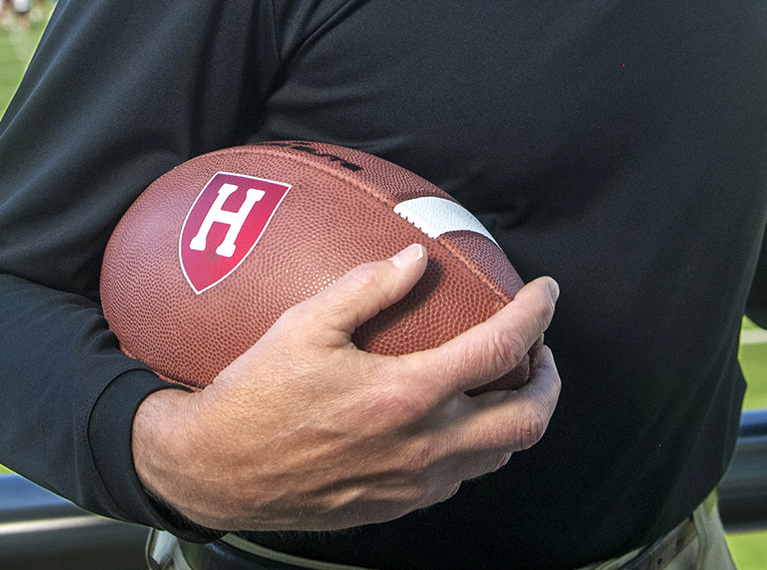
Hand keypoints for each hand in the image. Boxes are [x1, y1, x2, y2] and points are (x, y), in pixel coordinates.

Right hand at [131, 243, 561, 530]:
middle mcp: (423, 447)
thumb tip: (417, 259)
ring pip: (501, 455)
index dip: (535, 316)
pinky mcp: (397, 506)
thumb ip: (367, 288)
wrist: (217, 471)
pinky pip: (460, 477)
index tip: (545, 291)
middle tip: (539, 350)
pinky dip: (478, 445)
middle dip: (549, 380)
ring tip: (504, 381)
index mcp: (406, 395)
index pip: (500, 352)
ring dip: (517, 415)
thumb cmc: (255, 395)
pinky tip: (454, 419)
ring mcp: (414, 484)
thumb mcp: (304, 326)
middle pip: (526, 420)